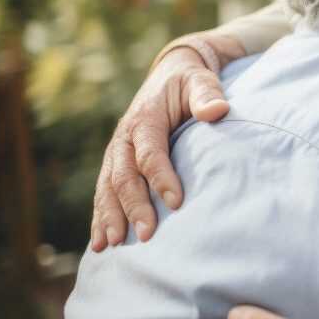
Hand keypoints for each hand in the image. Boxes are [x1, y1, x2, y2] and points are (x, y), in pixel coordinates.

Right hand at [89, 34, 241, 250]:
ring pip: (107, 187)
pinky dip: (100, 216)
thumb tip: (218, 110)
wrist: (171, 74)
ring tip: (114, 245)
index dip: (162, 178)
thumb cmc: (190, 81)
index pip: (151, 153)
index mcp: (145, 118)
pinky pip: (104, 191)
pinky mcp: (116, 162)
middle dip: (133, 207)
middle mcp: (125, 137)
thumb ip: (206, 94)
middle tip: (148, 234)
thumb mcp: (200, 80)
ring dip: (110, 216)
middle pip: (124, 176)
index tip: (177, 203)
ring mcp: (117, 151)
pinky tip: (101, 242)